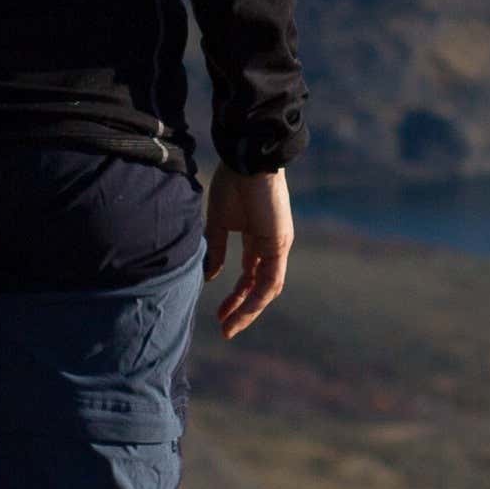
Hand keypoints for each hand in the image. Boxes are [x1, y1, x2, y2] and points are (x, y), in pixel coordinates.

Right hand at [204, 168, 294, 338]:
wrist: (246, 159)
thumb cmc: (232, 182)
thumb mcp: (218, 221)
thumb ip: (215, 249)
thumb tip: (209, 276)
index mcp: (257, 240)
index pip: (248, 277)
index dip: (235, 298)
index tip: (218, 315)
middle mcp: (270, 246)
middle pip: (260, 288)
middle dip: (242, 310)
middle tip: (225, 330)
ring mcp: (278, 245)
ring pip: (267, 289)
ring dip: (249, 311)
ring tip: (230, 327)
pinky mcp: (280, 243)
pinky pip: (271, 279)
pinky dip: (257, 297)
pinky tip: (241, 309)